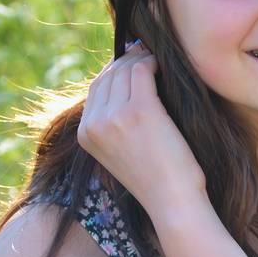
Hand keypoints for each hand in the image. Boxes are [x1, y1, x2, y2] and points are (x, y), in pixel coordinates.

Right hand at [76, 40, 206, 213]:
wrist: (172, 202)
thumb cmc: (157, 179)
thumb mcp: (122, 152)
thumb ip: (114, 124)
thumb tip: (126, 85)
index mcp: (85, 135)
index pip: (96, 90)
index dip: (114, 72)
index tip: (132, 64)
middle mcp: (93, 124)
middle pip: (108, 77)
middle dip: (127, 62)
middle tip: (146, 54)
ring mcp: (113, 116)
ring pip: (124, 72)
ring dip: (141, 61)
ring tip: (157, 60)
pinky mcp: (139, 110)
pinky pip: (141, 72)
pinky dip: (152, 64)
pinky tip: (163, 66)